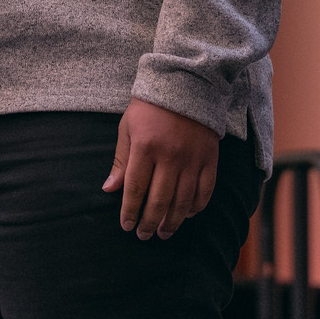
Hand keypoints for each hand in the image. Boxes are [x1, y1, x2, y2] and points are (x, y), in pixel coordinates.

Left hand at [102, 98, 218, 239]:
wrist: (186, 83)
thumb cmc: (150, 107)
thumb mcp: (128, 127)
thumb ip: (120, 160)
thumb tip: (109, 190)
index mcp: (145, 146)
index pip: (135, 188)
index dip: (130, 211)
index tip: (126, 226)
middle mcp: (170, 155)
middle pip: (159, 200)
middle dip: (150, 222)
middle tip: (144, 235)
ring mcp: (192, 158)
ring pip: (183, 200)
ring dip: (172, 221)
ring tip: (164, 232)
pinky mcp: (210, 158)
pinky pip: (205, 190)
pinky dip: (197, 206)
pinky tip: (188, 215)